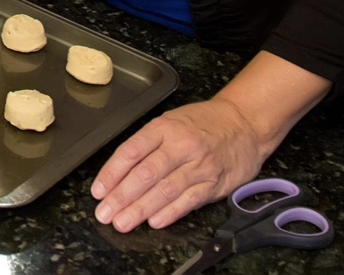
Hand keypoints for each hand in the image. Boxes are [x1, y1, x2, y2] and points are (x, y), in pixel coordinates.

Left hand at [90, 99, 270, 231]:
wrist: (244, 123)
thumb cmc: (202, 123)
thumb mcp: (171, 121)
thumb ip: (147, 144)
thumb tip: (118, 172)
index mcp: (164, 128)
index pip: (131, 151)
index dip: (112, 173)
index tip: (98, 191)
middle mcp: (180, 146)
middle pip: (145, 173)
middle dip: (122, 196)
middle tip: (105, 213)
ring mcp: (198, 165)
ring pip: (165, 190)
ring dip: (141, 209)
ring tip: (123, 221)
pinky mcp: (214, 183)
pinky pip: (189, 200)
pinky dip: (170, 212)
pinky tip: (154, 221)